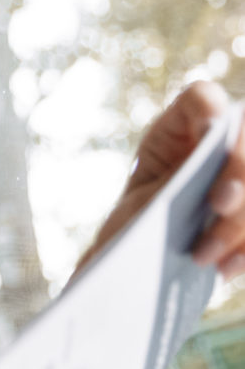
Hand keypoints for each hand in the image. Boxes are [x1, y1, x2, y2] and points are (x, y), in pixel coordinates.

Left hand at [77, 81, 244, 276]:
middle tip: (219, 204)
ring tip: (204, 256)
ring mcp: (240, 179)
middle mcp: (221, 149)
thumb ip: (167, 182)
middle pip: (244, 144)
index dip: (210, 108)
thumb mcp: (138, 203)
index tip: (208, 131)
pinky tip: (226, 269)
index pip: (203, 99)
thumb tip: (200, 168)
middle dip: (239, 173)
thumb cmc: (134, 227)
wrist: (141, 265)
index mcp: (181, 133)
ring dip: (239, 223)